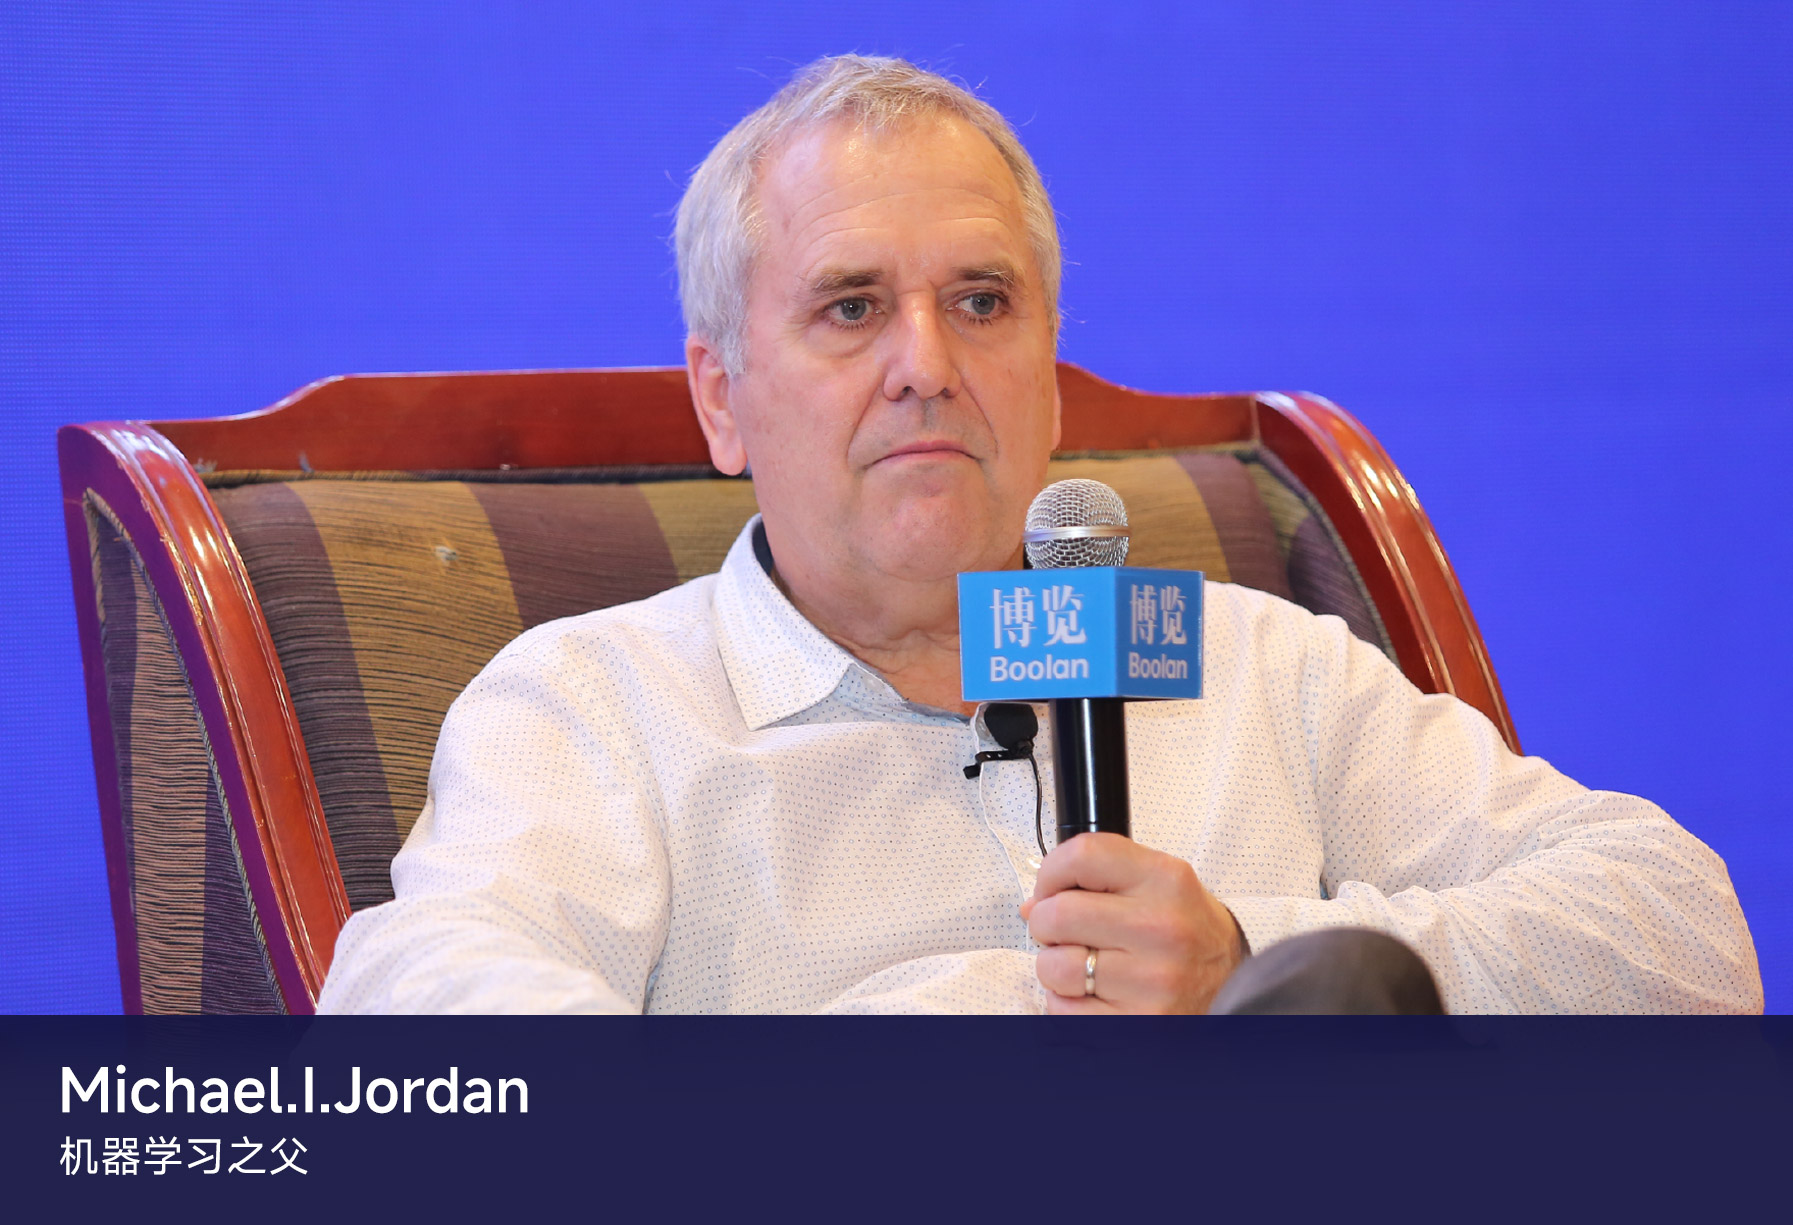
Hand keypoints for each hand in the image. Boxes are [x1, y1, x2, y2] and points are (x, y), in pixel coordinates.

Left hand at [1020, 832, 1245, 1013]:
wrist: (1234, 985)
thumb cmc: (1185, 932)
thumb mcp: (1156, 885)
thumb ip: (1097, 880)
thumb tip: (1032, 905)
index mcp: (1165, 880)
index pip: (1083, 855)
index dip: (1052, 871)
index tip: (1050, 888)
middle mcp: (1161, 928)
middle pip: (1058, 913)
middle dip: (1045, 923)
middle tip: (1062, 932)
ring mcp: (1152, 980)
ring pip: (1054, 966)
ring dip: (1052, 967)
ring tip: (1080, 966)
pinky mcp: (1139, 1023)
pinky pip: (1063, 1010)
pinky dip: (1064, 1003)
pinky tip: (1090, 995)